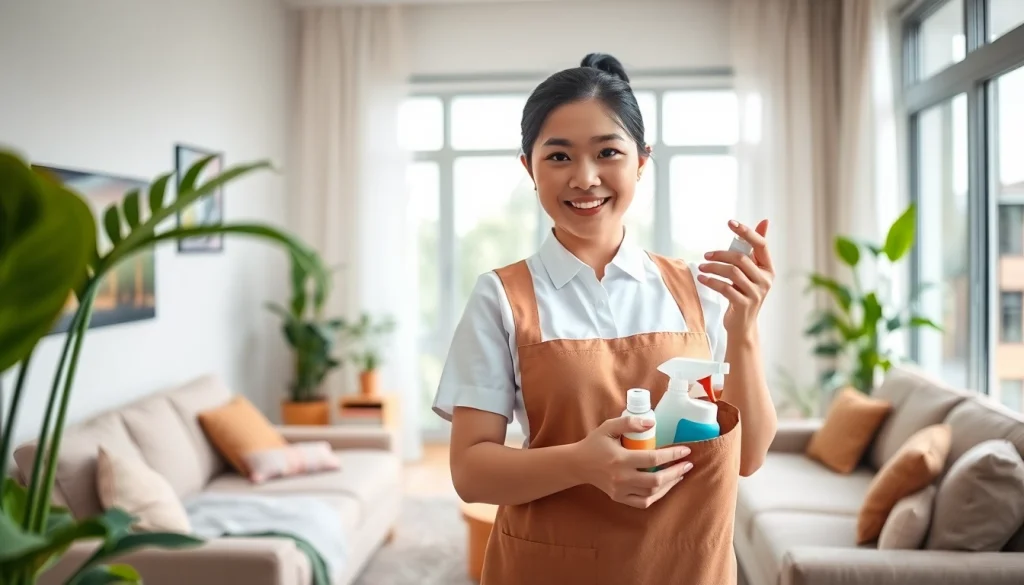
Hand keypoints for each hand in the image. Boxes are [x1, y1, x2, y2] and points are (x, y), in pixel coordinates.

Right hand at [571, 415, 693, 508]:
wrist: (578, 464)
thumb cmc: (595, 443)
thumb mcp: (608, 427)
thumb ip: (629, 423)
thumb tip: (651, 423)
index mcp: (619, 459)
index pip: (652, 458)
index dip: (672, 455)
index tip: (685, 450)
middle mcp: (621, 477)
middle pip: (656, 479)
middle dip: (676, 472)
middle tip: (688, 464)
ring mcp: (620, 491)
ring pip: (652, 492)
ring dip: (669, 484)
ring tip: (680, 474)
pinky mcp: (619, 498)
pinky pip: (643, 502)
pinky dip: (657, 495)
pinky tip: (665, 486)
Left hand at [697, 219, 774, 334]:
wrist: (743, 325)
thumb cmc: (744, 293)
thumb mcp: (751, 272)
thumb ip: (754, 250)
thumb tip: (765, 222)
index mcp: (768, 269)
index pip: (761, 245)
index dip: (746, 232)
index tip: (730, 222)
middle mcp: (766, 280)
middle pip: (742, 259)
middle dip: (721, 254)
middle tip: (706, 255)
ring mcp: (756, 293)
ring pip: (732, 272)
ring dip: (713, 267)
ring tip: (701, 267)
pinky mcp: (744, 304)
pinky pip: (725, 288)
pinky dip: (711, 281)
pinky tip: (702, 278)